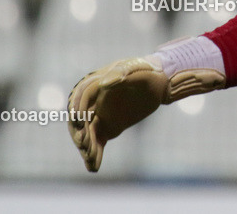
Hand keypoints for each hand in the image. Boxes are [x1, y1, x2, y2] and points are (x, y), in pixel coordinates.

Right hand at [67, 56, 223, 171]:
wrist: (159, 84)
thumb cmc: (147, 71)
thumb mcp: (137, 68)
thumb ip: (121, 73)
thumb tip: (103, 83)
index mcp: (96, 84)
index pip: (80, 98)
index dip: (77, 109)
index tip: (78, 121)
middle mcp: (94, 102)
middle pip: (80, 119)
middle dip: (79, 132)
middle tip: (84, 145)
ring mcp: (100, 116)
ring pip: (88, 133)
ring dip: (87, 147)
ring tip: (92, 159)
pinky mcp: (109, 127)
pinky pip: (98, 142)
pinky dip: (95, 154)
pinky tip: (94, 168)